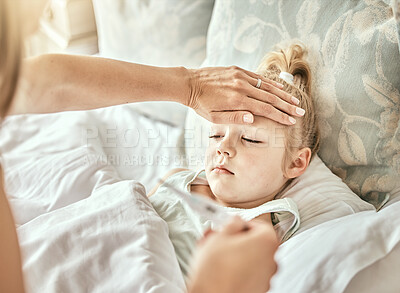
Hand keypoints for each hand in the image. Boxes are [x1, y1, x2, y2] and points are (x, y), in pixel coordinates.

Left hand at [187, 66, 302, 124]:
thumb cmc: (200, 104)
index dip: (280, 116)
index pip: (265, 109)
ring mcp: (241, 76)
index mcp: (237, 101)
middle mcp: (242, 87)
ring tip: (295, 101)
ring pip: (267, 86)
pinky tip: (280, 89)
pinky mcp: (238, 70)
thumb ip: (234, 118)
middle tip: (301, 112)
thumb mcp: (214, 117)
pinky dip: (271, 84)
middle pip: (270, 98)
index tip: (291, 121)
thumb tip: (254, 120)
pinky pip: (258, 77)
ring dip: (283, 95)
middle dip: (287, 106)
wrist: (189, 83)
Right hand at [187, 216, 278, 292]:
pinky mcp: (258, 290)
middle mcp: (271, 260)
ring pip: (251, 259)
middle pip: (256, 243)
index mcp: (266, 242)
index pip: (260, 225)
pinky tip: (220, 269)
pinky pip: (249, 274)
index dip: (242, 224)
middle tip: (220, 240)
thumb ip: (232, 223)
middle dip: (237, 240)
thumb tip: (235, 221)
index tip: (231, 227)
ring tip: (215, 256)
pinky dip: (237, 270)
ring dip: (236, 255)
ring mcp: (266, 278)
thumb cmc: (215, 271)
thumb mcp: (220, 235)